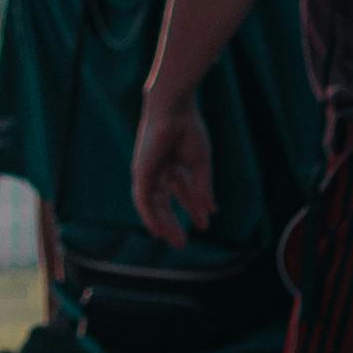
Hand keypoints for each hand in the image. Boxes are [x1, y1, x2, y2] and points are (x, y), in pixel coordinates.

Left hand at [133, 92, 214, 245]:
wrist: (176, 110)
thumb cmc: (188, 130)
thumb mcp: (199, 165)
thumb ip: (203, 189)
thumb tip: (212, 211)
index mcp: (172, 165)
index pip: (181, 193)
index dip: (192, 210)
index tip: (204, 226)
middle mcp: (158, 170)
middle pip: (164, 202)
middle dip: (174, 222)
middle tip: (183, 242)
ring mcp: (148, 171)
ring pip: (153, 204)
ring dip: (164, 224)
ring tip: (177, 241)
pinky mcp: (141, 172)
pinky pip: (143, 199)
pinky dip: (149, 216)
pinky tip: (157, 231)